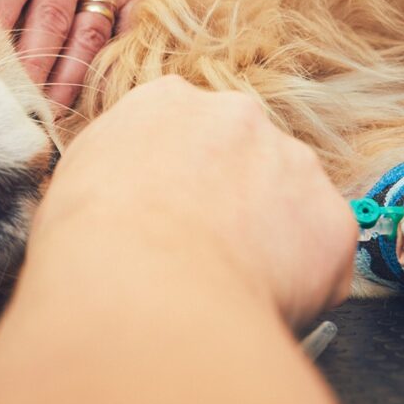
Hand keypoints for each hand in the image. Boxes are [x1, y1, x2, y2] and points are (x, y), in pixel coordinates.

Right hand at [31, 77, 356, 327]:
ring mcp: (292, 163)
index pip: (183, 131)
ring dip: (268, 236)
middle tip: (202, 252)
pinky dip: (301, 280)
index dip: (177, 178)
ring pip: (288, 201)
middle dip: (231, 199)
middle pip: (243, 157)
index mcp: (166, 102)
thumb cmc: (88, 241)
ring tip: (227, 286)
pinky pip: (321, 253)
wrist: (138, 285)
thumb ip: (111, 170)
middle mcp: (236, 116)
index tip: (169, 213)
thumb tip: (117, 195)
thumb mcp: (71, 183)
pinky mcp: (331, 221)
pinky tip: (257, 302)